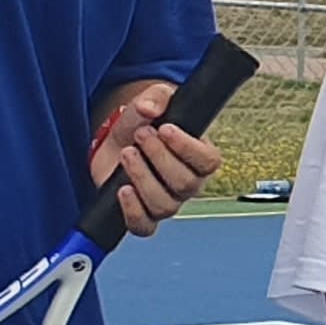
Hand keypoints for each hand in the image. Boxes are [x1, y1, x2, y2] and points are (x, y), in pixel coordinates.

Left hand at [92, 76, 223, 239]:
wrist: (116, 138)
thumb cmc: (143, 121)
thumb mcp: (153, 100)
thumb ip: (155, 97)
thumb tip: (150, 108)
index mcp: (200, 157)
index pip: (209, 162)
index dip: (187, 148)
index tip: (166, 128)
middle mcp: (187, 184)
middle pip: (186, 185)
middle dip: (159, 157)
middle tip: (140, 134)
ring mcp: (165, 201)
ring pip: (164, 205)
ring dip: (142, 177)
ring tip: (127, 153)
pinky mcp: (141, 213)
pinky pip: (144, 226)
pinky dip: (133, 211)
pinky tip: (123, 189)